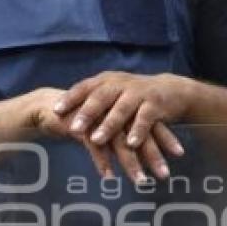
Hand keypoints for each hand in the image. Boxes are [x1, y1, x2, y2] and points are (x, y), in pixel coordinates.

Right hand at [21, 86, 170, 183]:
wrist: (50, 107)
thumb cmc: (82, 118)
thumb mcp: (106, 124)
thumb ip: (122, 134)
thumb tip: (142, 149)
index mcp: (123, 109)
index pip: (150, 124)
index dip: (165, 138)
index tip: (179, 154)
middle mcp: (114, 112)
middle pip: (139, 135)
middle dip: (153, 156)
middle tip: (165, 175)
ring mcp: (98, 119)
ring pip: (119, 144)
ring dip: (132, 164)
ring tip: (141, 182)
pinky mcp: (81, 126)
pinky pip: (95, 147)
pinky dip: (103, 162)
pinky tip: (109, 177)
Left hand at [53, 72, 192, 151]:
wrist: (171, 91)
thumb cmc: (133, 97)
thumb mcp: (112, 95)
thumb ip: (90, 103)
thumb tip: (60, 115)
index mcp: (107, 81)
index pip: (84, 87)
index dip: (70, 98)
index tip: (55, 111)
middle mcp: (121, 84)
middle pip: (100, 97)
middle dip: (86, 113)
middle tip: (72, 129)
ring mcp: (138, 93)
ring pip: (121, 109)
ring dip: (108, 125)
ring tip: (96, 139)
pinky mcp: (155, 104)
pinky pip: (145, 118)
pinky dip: (137, 131)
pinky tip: (131, 144)